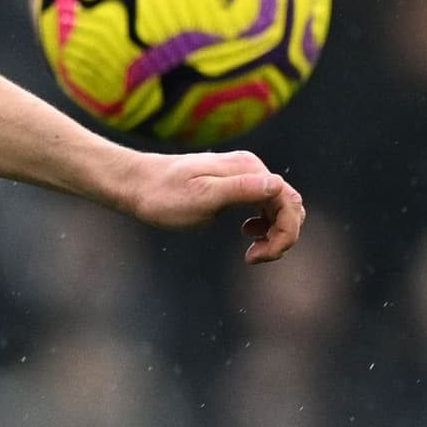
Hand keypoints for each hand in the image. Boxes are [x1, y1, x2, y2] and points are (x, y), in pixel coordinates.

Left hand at [114, 148, 306, 260]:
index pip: (288, 202)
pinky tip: (248, 233)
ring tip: (252, 252)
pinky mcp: (234, 184)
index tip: (255, 258)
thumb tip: (276, 186)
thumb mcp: (201, 198)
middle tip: (255, 258)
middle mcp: (251, 168)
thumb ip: (239, 190)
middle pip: (290, 204)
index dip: (284, 234)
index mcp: (248, 170)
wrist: (136, 184)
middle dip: (283, 236)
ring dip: (275, 232)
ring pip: (279, 206)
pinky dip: (265, 223)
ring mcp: (244, 175)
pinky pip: (265, 204)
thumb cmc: (163, 196)